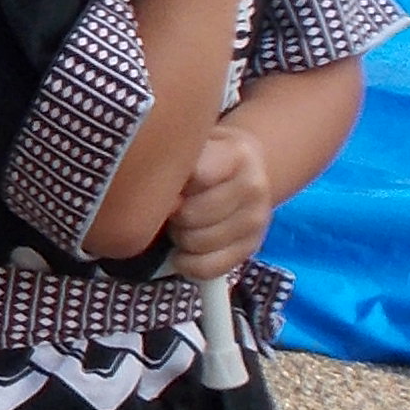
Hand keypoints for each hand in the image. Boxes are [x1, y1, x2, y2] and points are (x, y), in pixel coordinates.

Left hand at [166, 122, 274, 279]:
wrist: (246, 168)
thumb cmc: (206, 155)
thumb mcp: (194, 141)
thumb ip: (174, 156)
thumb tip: (153, 193)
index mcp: (237, 154)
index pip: (195, 175)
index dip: (169, 183)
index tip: (160, 181)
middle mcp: (253, 186)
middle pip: (191, 215)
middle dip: (171, 214)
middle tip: (169, 205)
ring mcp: (256, 220)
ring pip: (198, 243)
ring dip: (178, 238)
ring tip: (178, 222)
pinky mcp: (251, 247)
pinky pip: (209, 268)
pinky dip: (188, 265)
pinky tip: (182, 251)